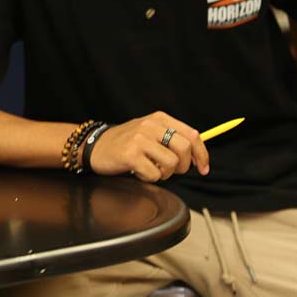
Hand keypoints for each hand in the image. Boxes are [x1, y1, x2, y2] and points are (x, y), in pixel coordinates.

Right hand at [88, 112, 209, 181]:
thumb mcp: (149, 132)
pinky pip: (155, 173)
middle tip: (171, 170)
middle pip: (185, 148)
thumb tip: (197, 155)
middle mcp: (150, 125)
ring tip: (151, 169)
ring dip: (165, 173)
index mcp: (159, 118)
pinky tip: (139, 171)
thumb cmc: (124, 143)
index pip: (192, 135)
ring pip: (172, 163)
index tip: (203, 168)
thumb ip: (171, 138)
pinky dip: (150, 178)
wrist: (94, 146)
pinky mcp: (131, 154)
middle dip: (183, 166)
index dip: (202, 154)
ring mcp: (140, 139)